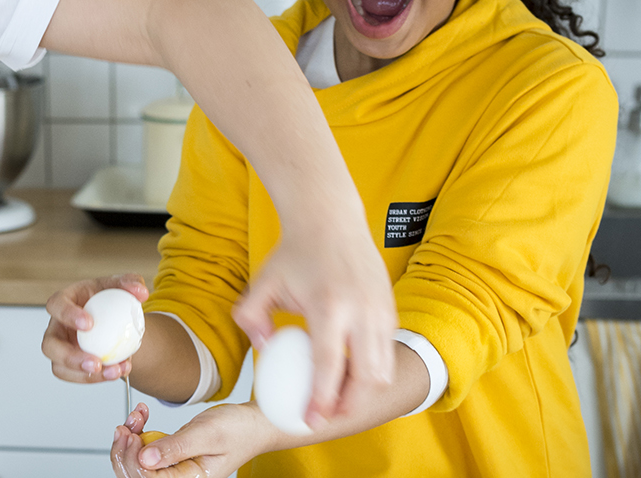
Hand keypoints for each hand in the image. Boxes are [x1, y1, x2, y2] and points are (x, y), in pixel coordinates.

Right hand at [42, 274, 150, 382]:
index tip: (89, 324)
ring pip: (61, 368)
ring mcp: (61, 349)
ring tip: (113, 372)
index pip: (55, 305)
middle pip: (49, 346)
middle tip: (96, 362)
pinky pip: (78, 377)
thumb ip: (131, 283)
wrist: (114, 319)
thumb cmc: (108, 298)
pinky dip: (99, 378)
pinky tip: (119, 371)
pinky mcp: (71, 366)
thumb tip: (141, 292)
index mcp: (64, 302)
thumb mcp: (120, 286)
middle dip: (70, 357)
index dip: (67, 315)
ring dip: (86, 375)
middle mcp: (57, 328)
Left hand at [110, 402, 273, 477]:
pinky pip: (145, 450)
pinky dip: (138, 432)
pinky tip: (143, 417)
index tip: (130, 433)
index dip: (132, 458)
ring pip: (137, 461)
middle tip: (127, 424)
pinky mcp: (170, 456)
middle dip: (126, 449)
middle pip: (136, 474)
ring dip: (131, 437)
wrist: (252, 422)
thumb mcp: (206, 435)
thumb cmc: (238, 430)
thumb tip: (146, 459)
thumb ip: (176, 448)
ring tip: (138, 415)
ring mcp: (173, 469)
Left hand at [232, 222, 397, 426]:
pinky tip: (350, 373)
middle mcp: (361, 310)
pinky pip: (387, 351)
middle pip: (365, 376)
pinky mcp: (390, 308)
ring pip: (383, 368)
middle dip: (348, 405)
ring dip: (363, 390)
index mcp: (329, 307)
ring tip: (338, 399)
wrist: (330, 220)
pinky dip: (372, 369)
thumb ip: (250, 317)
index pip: (329, 365)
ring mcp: (381, 309)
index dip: (322, 399)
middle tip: (327, 417)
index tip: (311, 420)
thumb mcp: (261, 283)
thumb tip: (263, 348)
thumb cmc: (294, 253)